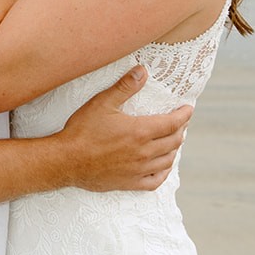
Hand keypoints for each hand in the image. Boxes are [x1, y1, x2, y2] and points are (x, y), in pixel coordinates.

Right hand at [57, 65, 191, 191]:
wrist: (66, 160)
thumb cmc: (82, 130)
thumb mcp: (103, 102)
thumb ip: (125, 86)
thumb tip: (143, 70)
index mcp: (140, 131)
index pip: (172, 123)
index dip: (184, 115)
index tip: (188, 109)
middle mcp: (144, 152)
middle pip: (174, 141)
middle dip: (180, 129)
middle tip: (180, 122)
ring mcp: (138, 170)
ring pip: (168, 160)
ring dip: (174, 149)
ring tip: (174, 140)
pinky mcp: (130, 183)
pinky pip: (156, 181)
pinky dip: (164, 172)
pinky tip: (163, 165)